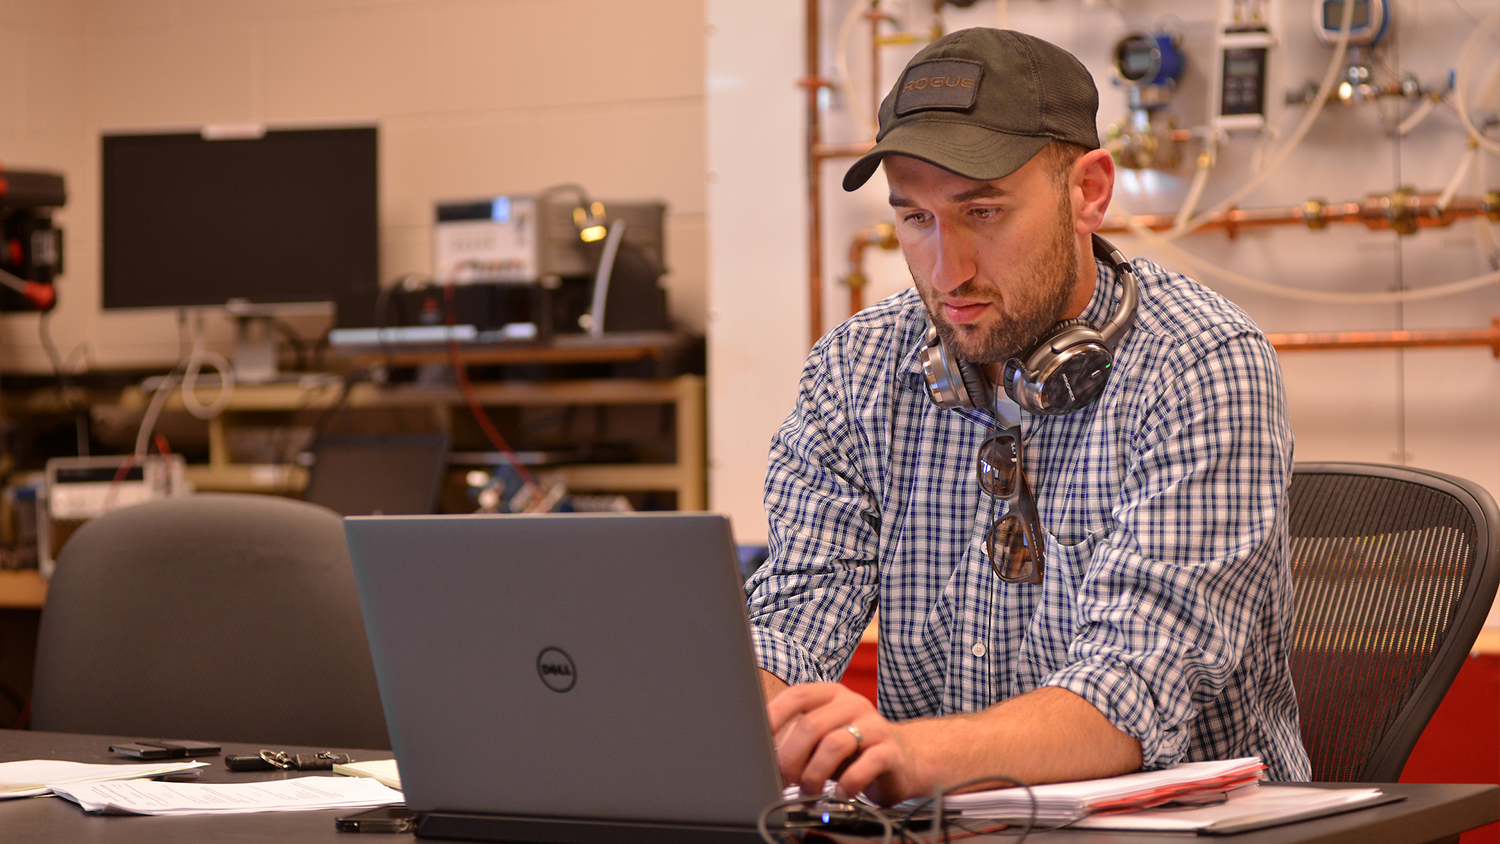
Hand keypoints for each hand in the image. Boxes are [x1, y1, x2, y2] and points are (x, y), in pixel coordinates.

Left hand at [766, 682, 929, 805]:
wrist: (904, 761)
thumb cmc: (854, 751)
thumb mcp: (821, 740)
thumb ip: (796, 740)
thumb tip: (763, 756)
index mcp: (831, 695)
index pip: (798, 696)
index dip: (774, 716)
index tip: (758, 740)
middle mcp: (852, 704)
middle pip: (812, 725)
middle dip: (791, 758)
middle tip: (785, 779)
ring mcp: (874, 725)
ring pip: (835, 744)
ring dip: (815, 774)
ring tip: (810, 791)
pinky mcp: (891, 750)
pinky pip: (866, 764)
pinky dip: (848, 784)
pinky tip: (841, 793)